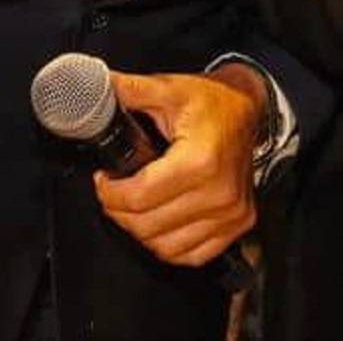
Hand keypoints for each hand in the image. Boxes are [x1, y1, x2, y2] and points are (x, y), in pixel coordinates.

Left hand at [93, 70, 262, 265]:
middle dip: (119, 211)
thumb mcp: (168, 88)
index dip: (110, 193)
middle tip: (114, 192)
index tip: (103, 180)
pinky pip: (191, 255)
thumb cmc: (210, 100)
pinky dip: (169, 244)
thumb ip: (130, 90)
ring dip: (141, 231)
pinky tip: (160, 220)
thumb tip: (94, 88)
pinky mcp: (238, 224)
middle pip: (148, 226)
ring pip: (166, 247)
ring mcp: (231, 213)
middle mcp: (219, 193)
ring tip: (136, 205)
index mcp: (200, 161)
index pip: (139, 197)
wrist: (248, 108)